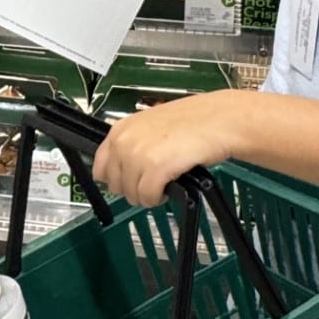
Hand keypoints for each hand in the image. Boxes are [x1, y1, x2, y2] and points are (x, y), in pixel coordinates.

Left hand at [93, 92, 241, 206]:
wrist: (217, 120)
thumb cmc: (191, 121)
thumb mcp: (150, 125)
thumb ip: (132, 143)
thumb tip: (123, 168)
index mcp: (120, 130)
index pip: (100, 167)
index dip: (116, 179)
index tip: (129, 181)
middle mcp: (124, 142)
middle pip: (116, 185)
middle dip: (133, 189)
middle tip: (152, 183)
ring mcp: (138, 156)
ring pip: (132, 194)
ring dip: (148, 195)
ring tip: (164, 183)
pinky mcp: (156, 169)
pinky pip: (148, 197)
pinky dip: (158, 198)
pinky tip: (169, 188)